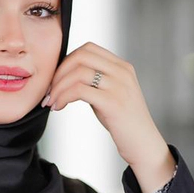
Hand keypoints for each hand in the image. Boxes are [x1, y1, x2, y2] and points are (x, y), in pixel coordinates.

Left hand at [41, 41, 168, 167]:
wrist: (143, 144)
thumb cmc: (124, 123)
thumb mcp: (112, 94)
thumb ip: (96, 82)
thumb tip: (66, 77)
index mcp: (122, 67)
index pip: (88, 49)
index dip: (66, 61)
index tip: (56, 79)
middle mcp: (122, 72)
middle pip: (81, 56)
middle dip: (59, 72)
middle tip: (50, 90)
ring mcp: (119, 86)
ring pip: (78, 73)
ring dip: (58, 87)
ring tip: (52, 101)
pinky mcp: (113, 102)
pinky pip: (79, 91)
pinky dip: (63, 97)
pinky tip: (59, 107)